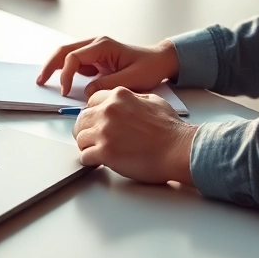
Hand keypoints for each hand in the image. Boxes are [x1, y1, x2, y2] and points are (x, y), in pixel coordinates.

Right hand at [38, 36, 179, 96]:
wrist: (160, 61)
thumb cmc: (149, 67)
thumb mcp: (131, 79)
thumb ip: (107, 85)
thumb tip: (87, 93)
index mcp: (103, 46)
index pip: (74, 57)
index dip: (66, 75)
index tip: (66, 92)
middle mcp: (96, 45)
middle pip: (64, 51)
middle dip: (50, 65)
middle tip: (40, 81)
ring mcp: (94, 51)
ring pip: (67, 56)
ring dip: (55, 68)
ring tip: (44, 82)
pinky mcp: (96, 59)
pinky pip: (76, 63)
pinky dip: (66, 72)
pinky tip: (62, 83)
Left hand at [73, 87, 195, 184]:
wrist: (179, 150)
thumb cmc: (171, 130)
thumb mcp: (153, 101)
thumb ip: (133, 100)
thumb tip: (124, 104)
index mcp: (119, 96)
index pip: (91, 101)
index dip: (94, 114)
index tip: (96, 123)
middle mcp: (109, 111)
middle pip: (82, 119)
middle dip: (86, 130)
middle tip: (93, 140)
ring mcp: (105, 131)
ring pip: (80, 138)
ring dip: (88, 146)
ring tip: (99, 152)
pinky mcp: (105, 152)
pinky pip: (84, 156)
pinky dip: (90, 160)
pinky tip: (100, 161)